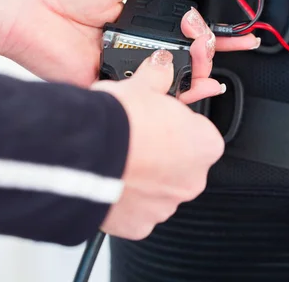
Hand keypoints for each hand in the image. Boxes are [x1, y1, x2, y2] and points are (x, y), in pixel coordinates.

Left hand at [0, 0, 260, 103]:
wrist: (21, 4)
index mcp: (133, 16)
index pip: (181, 28)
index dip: (209, 33)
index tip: (237, 36)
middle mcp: (130, 42)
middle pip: (180, 56)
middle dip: (206, 52)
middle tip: (207, 43)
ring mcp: (121, 64)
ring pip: (166, 79)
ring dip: (194, 74)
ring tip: (207, 65)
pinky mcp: (107, 83)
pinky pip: (142, 95)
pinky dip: (168, 99)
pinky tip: (192, 90)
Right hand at [92, 50, 224, 239]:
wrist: (84, 152)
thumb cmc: (119, 121)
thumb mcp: (142, 85)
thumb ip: (158, 75)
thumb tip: (161, 64)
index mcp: (204, 145)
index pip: (198, 131)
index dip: (175, 122)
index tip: (157, 117)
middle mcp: (191, 180)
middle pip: (179, 163)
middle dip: (159, 152)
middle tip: (133, 136)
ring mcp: (164, 206)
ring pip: (157, 188)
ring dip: (141, 176)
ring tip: (117, 156)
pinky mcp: (138, 224)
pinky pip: (135, 209)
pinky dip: (124, 198)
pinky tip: (109, 179)